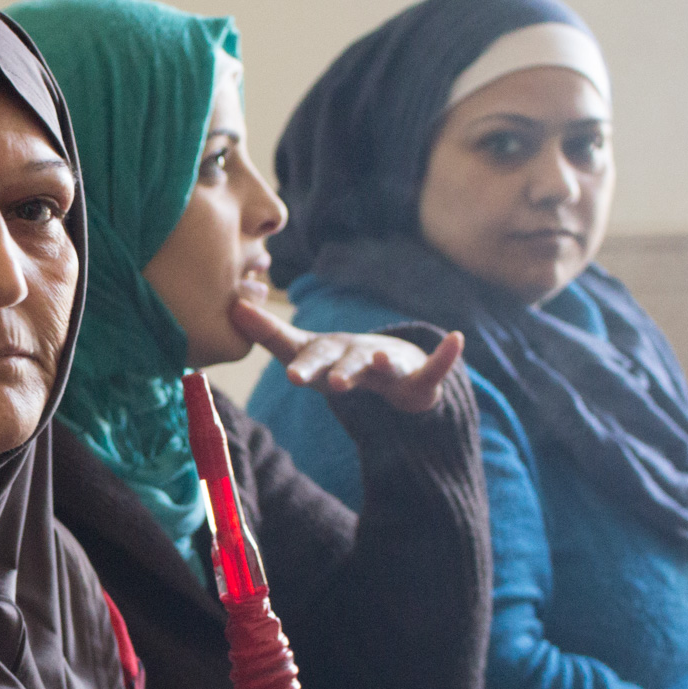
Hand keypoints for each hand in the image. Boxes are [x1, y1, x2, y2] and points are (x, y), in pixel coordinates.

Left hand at [231, 301, 462, 413]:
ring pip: (383, 366)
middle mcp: (356, 354)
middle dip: (333, 371)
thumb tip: (231, 307)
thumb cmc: (337, 362)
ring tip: (382, 359)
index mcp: (328, 353)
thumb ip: (270, 335)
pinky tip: (457, 340)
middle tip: (323, 381)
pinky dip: (446, 356)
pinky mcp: (418, 378)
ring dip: (381, 363)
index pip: (308, 357)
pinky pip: (434, 368)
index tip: (288, 374)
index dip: (298, 363)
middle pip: (343, 362)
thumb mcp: (304, 353)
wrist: (391, 367)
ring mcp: (388, 364)